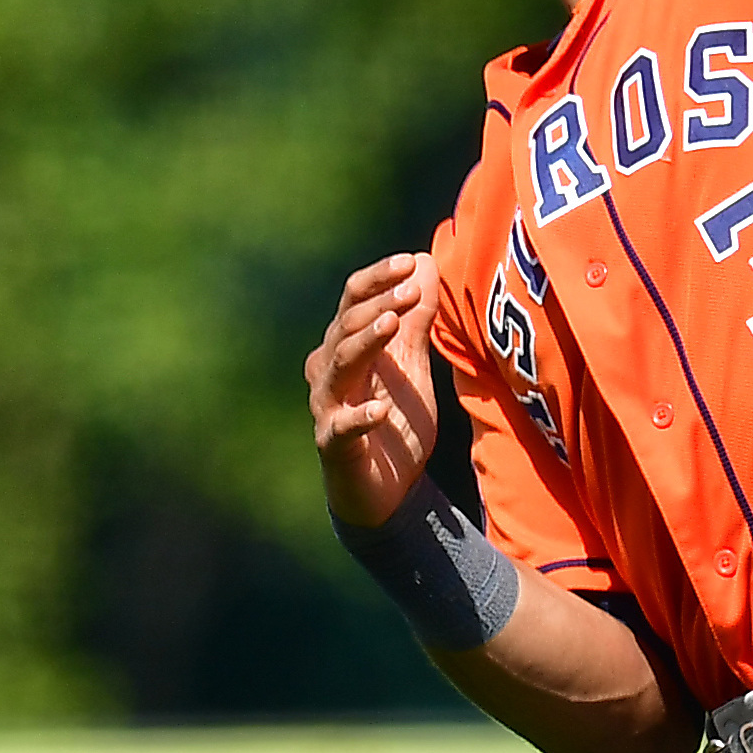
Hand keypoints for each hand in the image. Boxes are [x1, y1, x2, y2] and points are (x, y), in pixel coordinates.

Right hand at [306, 250, 445, 527]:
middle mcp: (328, 370)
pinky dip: (359, 417)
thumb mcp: (411, 366)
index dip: (378, 278)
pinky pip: (342, 428)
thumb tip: (425, 263)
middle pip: (345, 325)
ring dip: (366, 343)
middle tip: (410, 289)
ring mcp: (327, 407)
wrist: (385, 491)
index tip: (410, 261)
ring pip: (339, 366)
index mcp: (345, 346)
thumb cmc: (393, 422)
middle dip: (378, 304)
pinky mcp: (334, 446)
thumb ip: (414, 321)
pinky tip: (379, 410)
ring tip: (393, 325)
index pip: (354, 299)